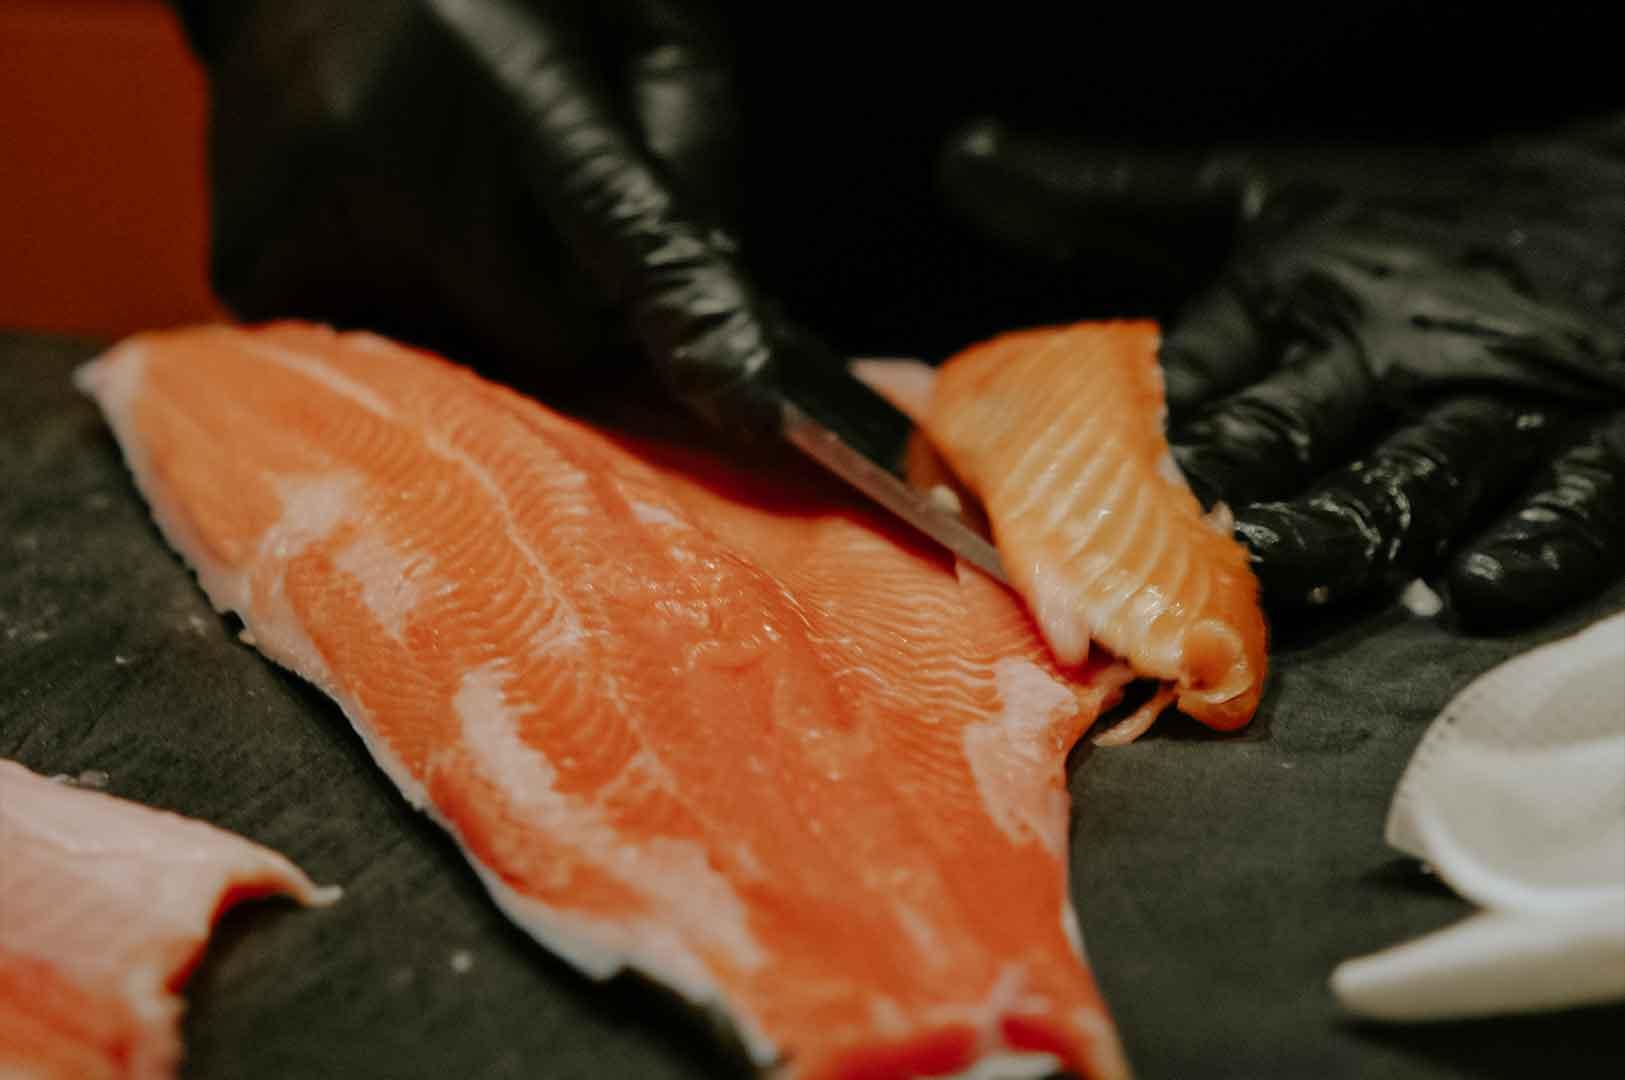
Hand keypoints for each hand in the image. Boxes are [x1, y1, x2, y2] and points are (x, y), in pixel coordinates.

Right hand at [170, 0, 814, 431]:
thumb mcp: (637, 17)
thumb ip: (687, 152)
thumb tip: (715, 311)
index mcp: (496, 58)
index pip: (617, 222)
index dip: (687, 318)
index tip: (750, 407)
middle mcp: (385, 143)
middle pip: (546, 334)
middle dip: (575, 307)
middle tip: (538, 215)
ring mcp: (303, 215)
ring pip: (464, 360)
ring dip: (487, 316)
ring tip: (449, 201)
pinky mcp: (251, 269)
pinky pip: (383, 359)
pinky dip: (415, 319)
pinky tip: (391, 228)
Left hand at [942, 117, 1624, 629]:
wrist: (1603, 199)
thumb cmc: (1401, 219)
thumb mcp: (1250, 192)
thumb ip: (1106, 197)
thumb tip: (965, 162)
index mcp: (1295, 283)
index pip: (1192, 377)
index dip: (1121, 446)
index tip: (1057, 502)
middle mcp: (1389, 340)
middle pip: (1291, 434)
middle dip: (1216, 499)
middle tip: (1146, 565)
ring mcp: (1496, 398)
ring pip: (1407, 481)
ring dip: (1336, 535)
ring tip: (1273, 581)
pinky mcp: (1594, 443)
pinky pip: (1568, 505)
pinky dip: (1522, 550)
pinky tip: (1467, 589)